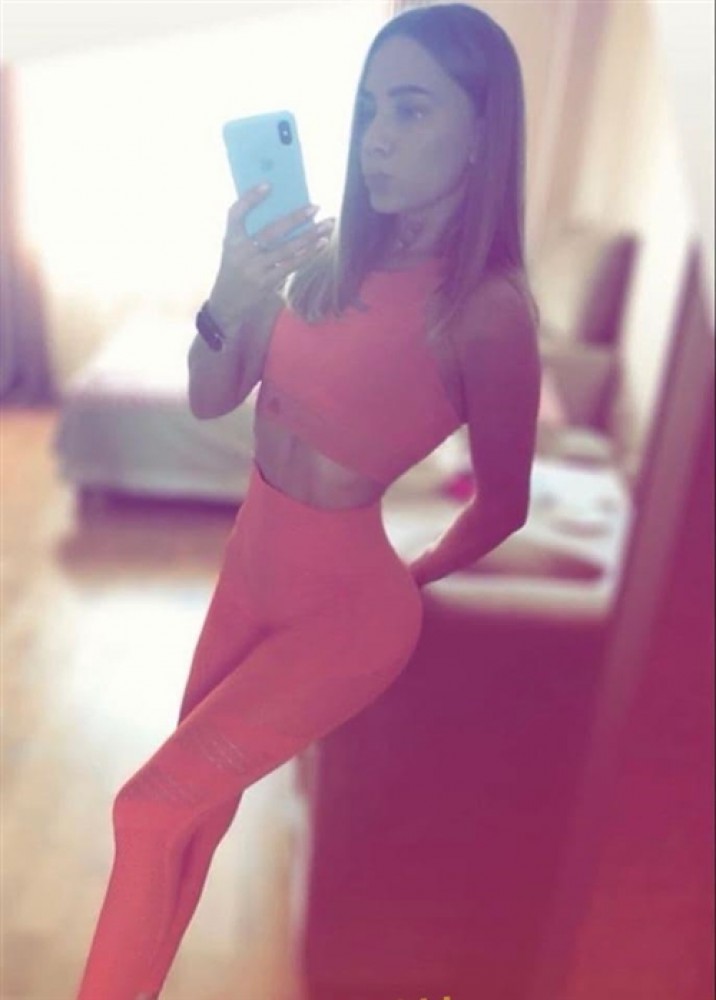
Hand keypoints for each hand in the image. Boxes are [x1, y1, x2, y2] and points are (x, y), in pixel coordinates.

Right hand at [209, 183, 334, 331]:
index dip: (250, 198)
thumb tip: (286, 215)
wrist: (226, 304)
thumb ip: (251, 233)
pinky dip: (307, 254)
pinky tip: (320, 244)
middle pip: (271, 231)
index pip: (235, 212)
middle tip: (316, 206)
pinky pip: (291, 266)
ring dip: (310, 236)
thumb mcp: (235, 249)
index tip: (268, 184)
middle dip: (296, 218)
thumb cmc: (235, 270)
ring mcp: (254, 269)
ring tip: (328, 224)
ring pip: (287, 249)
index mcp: (230, 239)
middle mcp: (241, 253)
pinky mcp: (266, 283)